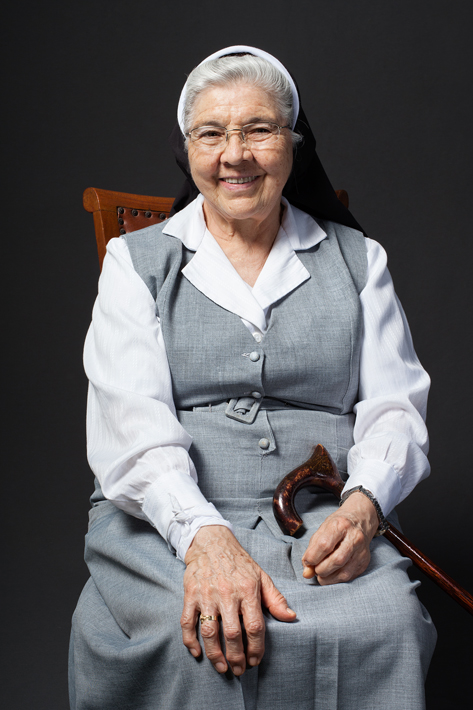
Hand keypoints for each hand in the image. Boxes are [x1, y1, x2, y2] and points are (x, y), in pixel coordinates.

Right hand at [181, 525, 295, 674]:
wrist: (212, 543)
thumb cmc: (239, 562)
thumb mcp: (261, 576)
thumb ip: (275, 599)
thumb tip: (291, 617)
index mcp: (247, 590)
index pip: (254, 626)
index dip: (256, 648)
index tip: (256, 660)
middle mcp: (227, 593)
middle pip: (232, 634)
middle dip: (236, 657)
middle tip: (239, 670)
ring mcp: (207, 594)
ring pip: (209, 631)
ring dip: (215, 654)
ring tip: (222, 668)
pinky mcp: (190, 594)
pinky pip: (187, 622)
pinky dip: (190, 640)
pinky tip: (197, 652)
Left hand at [301, 492, 378, 584]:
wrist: (360, 520)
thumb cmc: (338, 525)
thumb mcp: (322, 529)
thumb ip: (312, 549)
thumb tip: (307, 572)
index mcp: (341, 525)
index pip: (325, 545)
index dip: (313, 557)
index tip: (308, 561)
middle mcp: (354, 537)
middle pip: (337, 560)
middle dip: (321, 569)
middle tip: (315, 569)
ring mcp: (362, 550)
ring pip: (344, 572)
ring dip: (328, 578)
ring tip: (321, 573)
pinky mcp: (365, 561)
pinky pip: (350, 576)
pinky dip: (336, 579)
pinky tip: (331, 573)